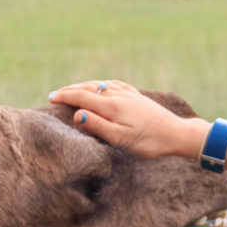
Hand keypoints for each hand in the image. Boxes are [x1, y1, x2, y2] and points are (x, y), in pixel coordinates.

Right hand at [49, 80, 202, 158]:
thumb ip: (98, 126)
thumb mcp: (121, 139)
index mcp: (112, 107)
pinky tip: (102, 86)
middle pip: (89, 88)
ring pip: (101, 85)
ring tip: (73, 89)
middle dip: (71, 90)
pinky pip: (115, 85)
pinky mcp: (138, 96)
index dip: (65, 97)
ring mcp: (129, 94)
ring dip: (84, 86)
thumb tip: (77, 114)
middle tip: (55, 94)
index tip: (50, 98)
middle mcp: (119, 96)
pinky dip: (102, 84)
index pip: (82, 97)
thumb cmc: (149, 142)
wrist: (176, 134)